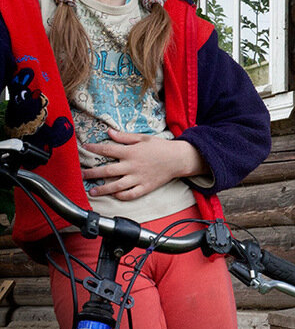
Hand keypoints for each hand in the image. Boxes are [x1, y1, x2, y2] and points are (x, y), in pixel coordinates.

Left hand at [81, 129, 204, 200]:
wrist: (178, 159)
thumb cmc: (160, 147)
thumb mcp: (143, 138)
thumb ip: (124, 136)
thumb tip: (108, 132)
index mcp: (131, 152)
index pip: (107, 150)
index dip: (93, 149)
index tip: (84, 148)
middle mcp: (132, 166)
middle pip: (107, 171)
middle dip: (92, 173)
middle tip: (81, 175)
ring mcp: (139, 178)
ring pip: (116, 186)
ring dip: (102, 189)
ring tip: (92, 191)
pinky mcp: (146, 187)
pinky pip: (131, 194)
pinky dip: (121, 196)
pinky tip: (114, 194)